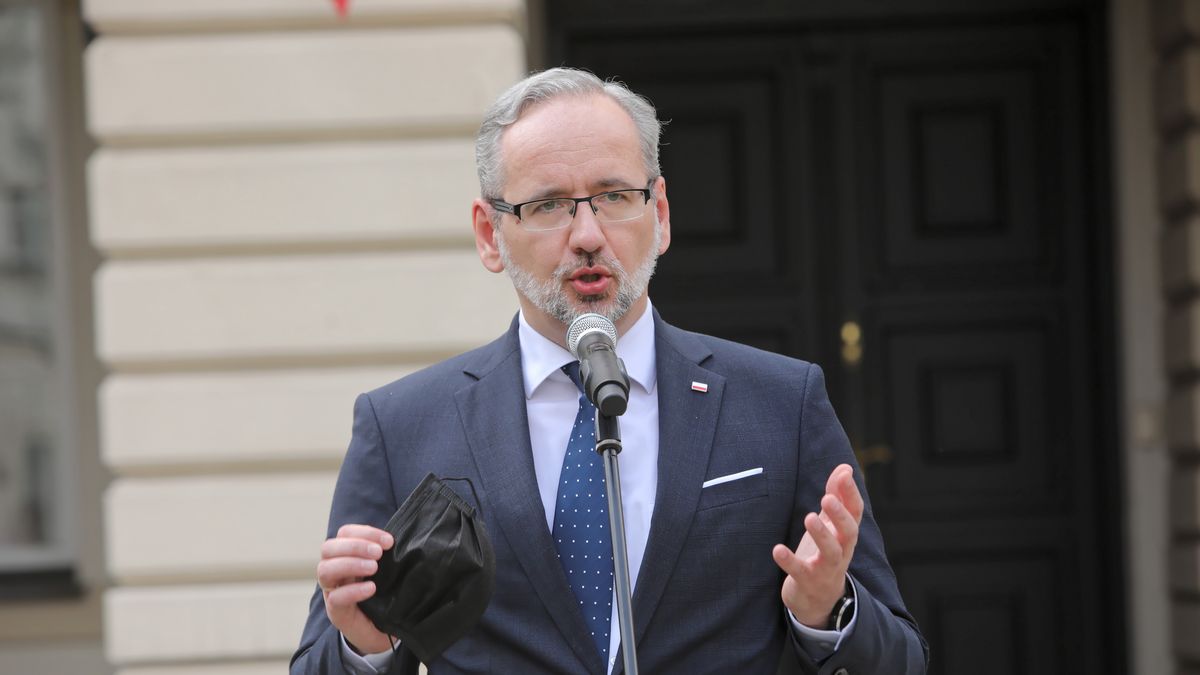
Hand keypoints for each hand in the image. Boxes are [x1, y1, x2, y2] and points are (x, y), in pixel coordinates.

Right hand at [317, 524, 394, 653]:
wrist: (379, 632)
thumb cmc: (382, 596)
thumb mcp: (385, 571)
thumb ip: (386, 556)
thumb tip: (399, 540)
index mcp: (345, 556)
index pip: (344, 533)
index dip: (365, 532)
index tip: (389, 541)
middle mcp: (334, 570)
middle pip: (328, 548)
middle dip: (355, 546)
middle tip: (378, 554)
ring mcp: (332, 591)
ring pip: (325, 570)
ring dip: (351, 564)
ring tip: (374, 568)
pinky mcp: (336, 611)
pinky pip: (335, 598)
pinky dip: (353, 590)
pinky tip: (371, 588)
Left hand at [772, 464, 863, 628]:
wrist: (820, 601)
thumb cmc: (825, 554)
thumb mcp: (831, 525)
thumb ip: (837, 496)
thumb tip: (845, 467)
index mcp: (846, 535)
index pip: (855, 512)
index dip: (851, 493)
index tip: (844, 475)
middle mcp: (842, 551)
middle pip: (849, 532)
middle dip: (839, 515)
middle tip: (827, 498)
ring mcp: (826, 569)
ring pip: (831, 553)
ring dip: (821, 535)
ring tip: (809, 517)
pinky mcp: (808, 582)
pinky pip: (800, 571)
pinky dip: (789, 561)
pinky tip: (777, 549)